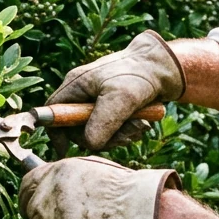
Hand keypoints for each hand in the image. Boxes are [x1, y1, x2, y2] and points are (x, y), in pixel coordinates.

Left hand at [19, 157, 181, 218]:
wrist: (140, 211)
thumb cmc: (123, 188)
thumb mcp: (90, 168)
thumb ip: (63, 175)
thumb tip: (45, 181)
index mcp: (55, 173)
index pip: (26, 185)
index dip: (27, 195)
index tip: (30, 203)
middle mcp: (49, 196)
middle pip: (31, 210)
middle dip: (44, 215)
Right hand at [47, 30, 184, 153]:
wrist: (166, 67)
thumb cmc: (140, 76)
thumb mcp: (120, 99)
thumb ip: (102, 123)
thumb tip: (89, 144)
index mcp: (76, 85)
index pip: (52, 112)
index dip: (56, 132)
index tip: (65, 150)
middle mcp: (84, 94)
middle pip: (78, 129)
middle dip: (102, 137)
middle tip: (126, 135)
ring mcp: (99, 103)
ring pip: (99, 134)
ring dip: (120, 135)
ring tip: (140, 125)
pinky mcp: (114, 110)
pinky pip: (114, 131)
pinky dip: (128, 132)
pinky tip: (143, 123)